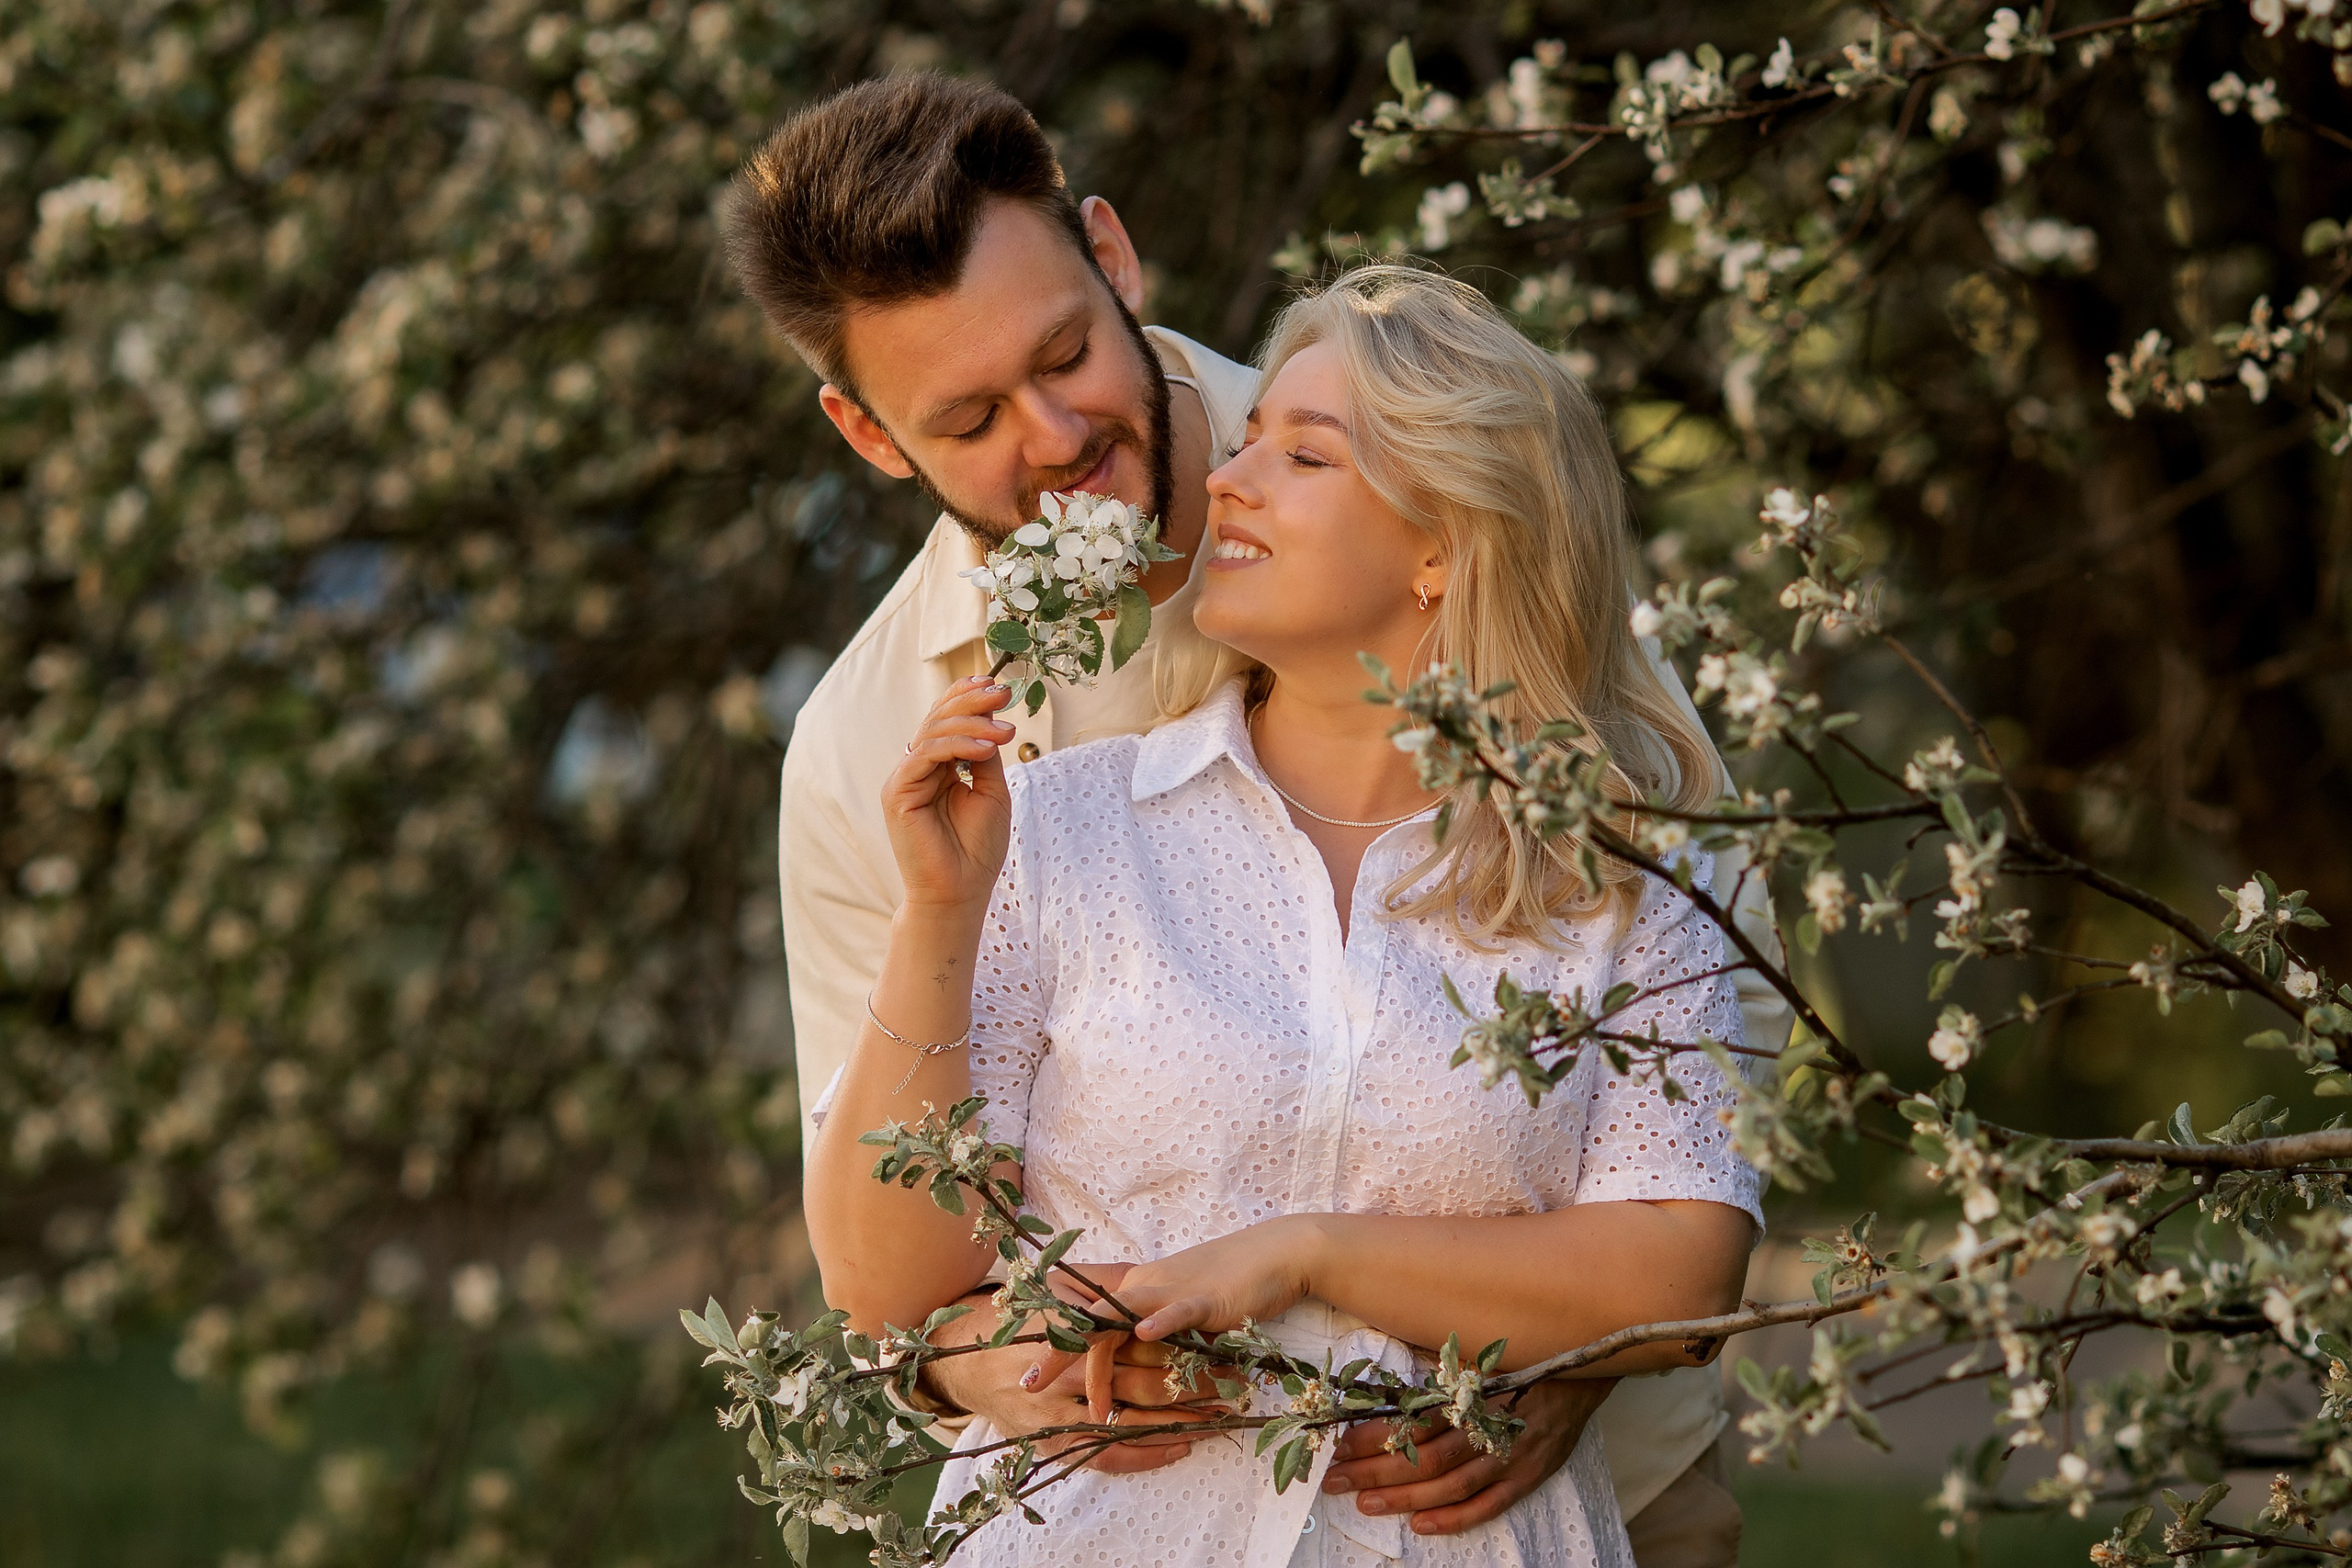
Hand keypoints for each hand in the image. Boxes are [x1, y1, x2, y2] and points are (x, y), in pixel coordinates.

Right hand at [883, 676, 1015, 913]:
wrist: (959, 893)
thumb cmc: (976, 849)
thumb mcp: (991, 793)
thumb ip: (986, 756)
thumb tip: (992, 718)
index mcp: (937, 767)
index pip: (946, 719)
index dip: (967, 696)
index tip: (998, 685)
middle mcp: (917, 768)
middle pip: (938, 717)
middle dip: (972, 701)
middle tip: (1003, 693)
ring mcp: (904, 779)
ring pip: (932, 732)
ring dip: (972, 724)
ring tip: (1006, 731)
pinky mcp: (897, 793)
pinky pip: (924, 755)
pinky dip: (956, 746)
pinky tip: (986, 749)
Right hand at [925, 1275, 1237, 1475]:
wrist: (962, 1360)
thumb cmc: (1015, 1320)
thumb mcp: (1051, 1294)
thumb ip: (1093, 1289)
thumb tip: (1137, 1278)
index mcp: (1074, 1330)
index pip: (1138, 1339)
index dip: (1180, 1341)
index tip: (1216, 1341)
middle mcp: (1068, 1373)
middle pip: (1145, 1381)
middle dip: (1194, 1383)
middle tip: (1234, 1380)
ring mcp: (1062, 1412)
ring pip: (1136, 1420)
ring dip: (1183, 1420)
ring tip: (1221, 1414)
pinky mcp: (1057, 1442)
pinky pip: (1111, 1454)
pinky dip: (1149, 1453)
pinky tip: (1180, 1446)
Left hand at [1018, 1219, 1317, 1392]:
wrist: (1276, 1254)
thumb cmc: (1231, 1284)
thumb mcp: (1184, 1308)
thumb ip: (1159, 1330)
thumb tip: (1137, 1363)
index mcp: (1138, 1289)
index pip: (1087, 1319)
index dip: (1059, 1345)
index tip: (1034, 1375)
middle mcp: (1146, 1286)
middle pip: (1090, 1320)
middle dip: (1057, 1353)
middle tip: (1029, 1385)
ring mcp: (1174, 1290)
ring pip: (1119, 1315)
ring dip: (1093, 1351)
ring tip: (1079, 1391)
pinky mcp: (1208, 1298)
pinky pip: (1178, 1310)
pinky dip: (1161, 1322)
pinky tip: (1146, 1334)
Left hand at [1322, 1376, 1614, 1534]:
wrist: (1583, 1370)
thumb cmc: (1523, 1356)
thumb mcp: (1480, 1351)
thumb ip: (1439, 1368)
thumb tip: (1385, 1377)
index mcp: (1475, 1393)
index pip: (1415, 1420)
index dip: (1374, 1434)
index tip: (1339, 1442)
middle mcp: (1492, 1429)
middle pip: (1425, 1459)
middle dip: (1375, 1470)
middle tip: (1336, 1479)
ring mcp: (1512, 1458)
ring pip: (1450, 1487)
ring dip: (1404, 1497)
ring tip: (1365, 1502)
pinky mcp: (1528, 1478)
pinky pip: (1487, 1507)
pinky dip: (1453, 1519)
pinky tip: (1419, 1524)